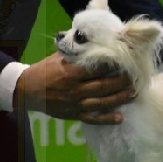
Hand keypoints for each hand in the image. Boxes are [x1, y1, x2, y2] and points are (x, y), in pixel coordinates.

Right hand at [14, 52, 134, 124]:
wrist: (27, 90)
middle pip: (103, 86)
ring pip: (101, 102)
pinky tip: (120, 118)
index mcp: (71, 73)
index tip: (125, 61)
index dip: (113, 66)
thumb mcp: (59, 57)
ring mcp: (75, 104)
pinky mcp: (74, 115)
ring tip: (133, 93)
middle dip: (121, 82)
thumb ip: (77, 52)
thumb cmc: (45, 70)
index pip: (97, 68)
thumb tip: (96, 42)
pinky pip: (93, 119)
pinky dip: (106, 119)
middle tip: (135, 77)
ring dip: (119, 98)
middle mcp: (75, 89)